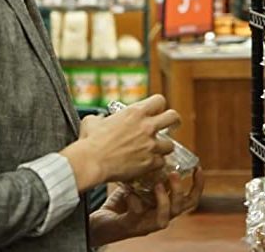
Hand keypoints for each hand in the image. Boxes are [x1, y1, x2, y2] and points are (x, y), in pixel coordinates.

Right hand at [60, 95, 180, 190]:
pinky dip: (155, 164)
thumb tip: (101, 120)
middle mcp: (147, 126)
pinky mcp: (151, 163)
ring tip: (154, 150)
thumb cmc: (90, 141)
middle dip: (173, 122)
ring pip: (171, 145)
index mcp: (134, 112)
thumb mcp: (93, 121)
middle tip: (169, 127)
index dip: (158, 106)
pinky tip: (147, 164)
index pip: (159, 100)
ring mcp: (151, 145)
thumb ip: (102, 118)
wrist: (92, 161)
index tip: (155, 111)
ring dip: (163, 147)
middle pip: (174, 117)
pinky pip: (161, 163)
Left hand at [89, 168, 203, 245]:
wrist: (103, 221)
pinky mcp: (132, 225)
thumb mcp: (138, 186)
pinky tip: (129, 192)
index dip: (197, 185)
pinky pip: (137, 214)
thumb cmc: (122, 203)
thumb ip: (149, 176)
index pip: (189, 199)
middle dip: (179, 190)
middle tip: (175, 173)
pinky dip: (135, 201)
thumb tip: (156, 154)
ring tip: (158, 184)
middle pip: (180, 208)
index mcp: (165, 207)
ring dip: (164, 200)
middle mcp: (160, 216)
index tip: (198, 168)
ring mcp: (147, 223)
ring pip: (164, 217)